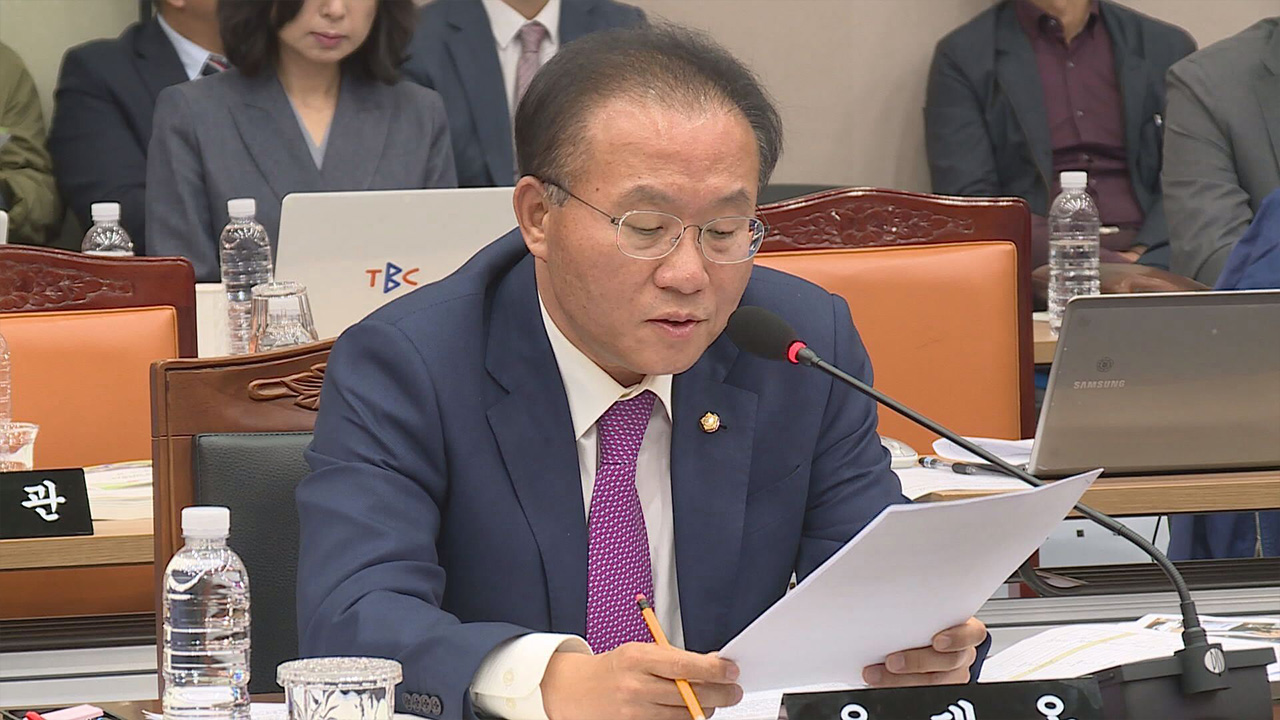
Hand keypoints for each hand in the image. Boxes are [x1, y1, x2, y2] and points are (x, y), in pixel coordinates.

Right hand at [542, 642, 741, 719]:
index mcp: (637, 658)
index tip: (731, 672)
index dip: (714, 671)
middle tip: (733, 691)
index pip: (684, 666)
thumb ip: (675, 658)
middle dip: (720, 694)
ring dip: (705, 710)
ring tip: (711, 701)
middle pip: (689, 695)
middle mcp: (635, 687)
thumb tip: (713, 663)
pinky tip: (690, 712)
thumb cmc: (613, 668)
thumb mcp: (640, 651)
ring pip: (684, 716)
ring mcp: (634, 712)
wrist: (575, 691)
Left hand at [862, 617, 986, 687]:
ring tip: (877, 674)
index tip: (937, 641)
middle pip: (949, 661)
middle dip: (917, 662)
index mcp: (966, 630)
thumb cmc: (924, 621)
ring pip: (934, 681)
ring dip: (901, 680)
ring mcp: (952, 674)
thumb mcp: (926, 609)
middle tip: (892, 661)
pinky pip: (920, 691)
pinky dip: (897, 687)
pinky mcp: (937, 688)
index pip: (973, 634)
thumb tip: (887, 593)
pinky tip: (879, 681)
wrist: (918, 637)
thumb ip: (917, 608)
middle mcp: (962, 654)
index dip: (957, 639)